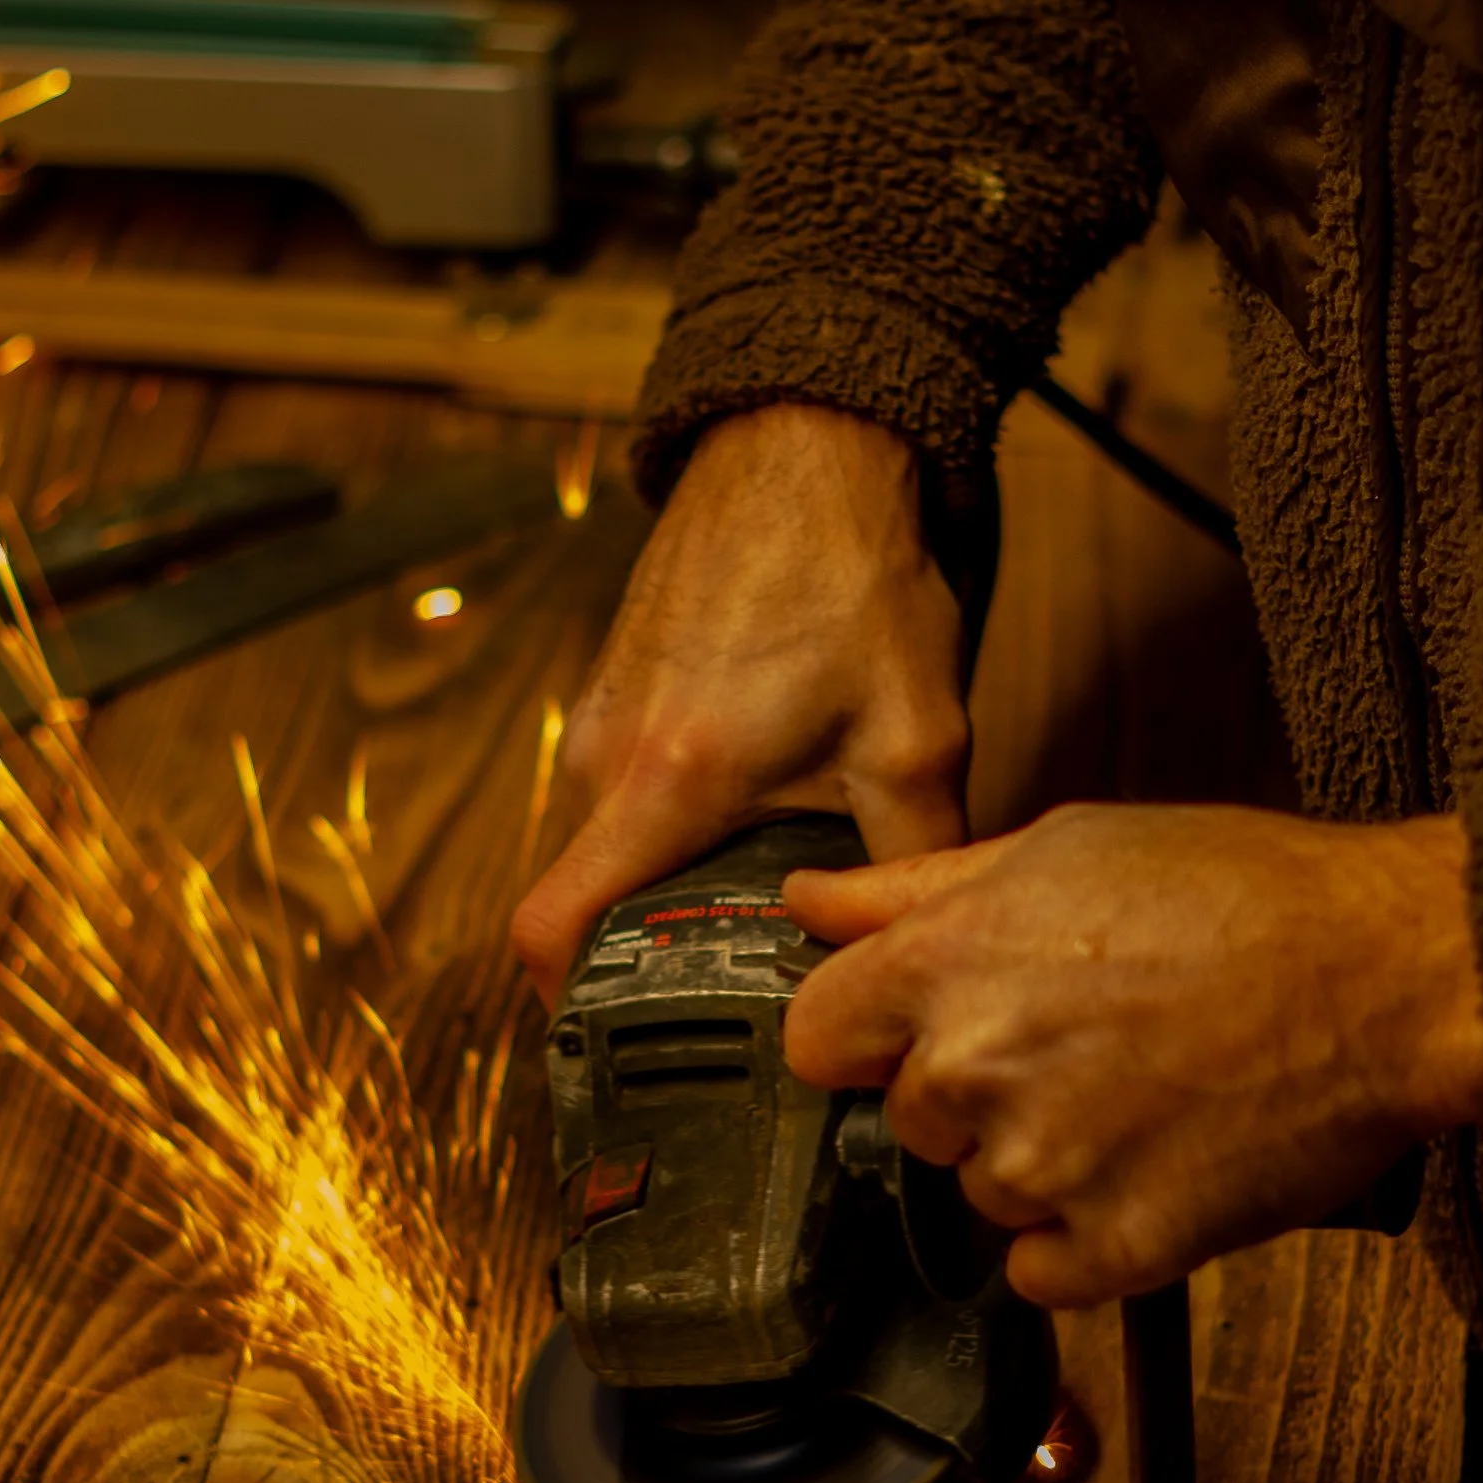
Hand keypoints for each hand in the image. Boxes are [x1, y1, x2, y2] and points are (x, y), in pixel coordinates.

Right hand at [512, 407, 968, 1005]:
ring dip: (685, 863)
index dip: (570, 1004)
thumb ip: (916, 854)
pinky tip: (770, 782)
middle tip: (754, 965)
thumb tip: (930, 946)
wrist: (806, 440)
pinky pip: (637, 775)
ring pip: (623, 835)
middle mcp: (611, 753)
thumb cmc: (850, 571)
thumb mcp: (915, 735)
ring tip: (776, 864)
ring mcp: (606, 709)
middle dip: (666, 941)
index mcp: (667, 782)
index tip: (623, 1042)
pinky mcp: (622, 676)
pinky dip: (688, 803)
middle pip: (599, 896)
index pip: (552, 929)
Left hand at [781, 800, 1482, 1303]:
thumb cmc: (1246, 894)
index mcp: (946, 962)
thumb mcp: (1063, 844)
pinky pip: (1042, 1271)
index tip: (917, 1029)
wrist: (1388, 975)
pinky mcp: (1116, 1246)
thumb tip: (809, 903)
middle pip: (907, 1120)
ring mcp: (1043, 1168)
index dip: (867, 1033)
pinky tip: (1148, 1164)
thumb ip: (913, 889)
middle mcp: (974, 1070)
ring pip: (981, 1194)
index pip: (816, 1040)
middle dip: (971, 1091)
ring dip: (1038, 1161)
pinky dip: (1085, 1236)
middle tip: (1078, 1040)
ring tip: (1137, 1090)